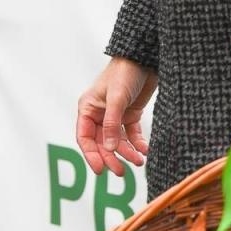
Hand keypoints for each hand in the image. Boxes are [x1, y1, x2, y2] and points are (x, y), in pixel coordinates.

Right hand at [76, 57, 157, 176]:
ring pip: (117, 141)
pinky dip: (137, 144)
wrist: (145, 58)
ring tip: (139, 161)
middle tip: (121, 172)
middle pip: (101, 143)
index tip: (100, 171)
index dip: (91, 155)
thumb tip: (109, 149)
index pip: (85, 138)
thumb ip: (112, 124)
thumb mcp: (117, 98)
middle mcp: (99, 114)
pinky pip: (131, 134)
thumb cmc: (124, 73)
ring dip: (126, 152)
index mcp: (88, 108)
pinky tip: (145, 150)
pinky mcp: (130, 114)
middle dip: (111, 157)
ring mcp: (115, 115)